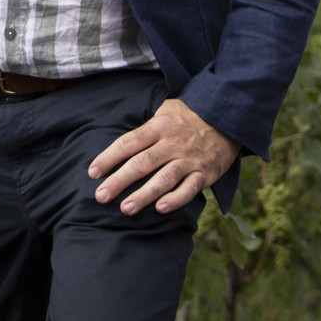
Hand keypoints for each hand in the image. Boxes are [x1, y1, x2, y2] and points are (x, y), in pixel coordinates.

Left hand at [87, 98, 237, 215]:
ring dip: (144, 195)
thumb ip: (145, 129)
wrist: (227, 116)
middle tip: (100, 196)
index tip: (92, 172)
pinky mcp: (205, 173)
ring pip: (164, 179)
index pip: (128, 143)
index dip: (109, 158)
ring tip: (125, 208)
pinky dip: (176, 199)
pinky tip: (161, 209)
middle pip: (141, 163)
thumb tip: (118, 147)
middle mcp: (173, 143)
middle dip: (119, 181)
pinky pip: (189, 188)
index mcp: (159, 126)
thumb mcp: (165, 111)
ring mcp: (189, 159)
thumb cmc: (188, 117)